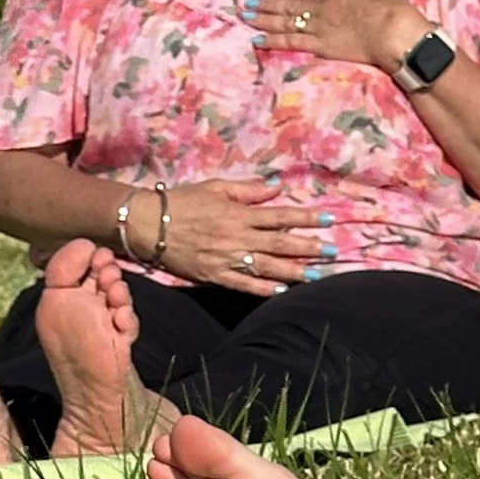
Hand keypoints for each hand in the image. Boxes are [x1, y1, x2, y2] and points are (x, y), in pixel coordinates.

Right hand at [158, 176, 333, 294]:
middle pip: (280, 244)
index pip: (280, 216)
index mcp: (238, 213)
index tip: (329, 220)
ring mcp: (226, 258)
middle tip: (332, 252)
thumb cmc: (181, 202)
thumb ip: (247, 191)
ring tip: (317, 276)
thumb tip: (276, 187)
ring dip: (294, 272)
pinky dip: (263, 288)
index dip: (306, 218)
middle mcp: (237, 236)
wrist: (147, 224)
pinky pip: (243, 284)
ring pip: (267, 267)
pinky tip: (282, 291)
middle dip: (309, 248)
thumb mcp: (215, 188)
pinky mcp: (214, 275)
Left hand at [243, 0, 419, 74]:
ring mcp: (319, 26)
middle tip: (248, 2)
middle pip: (289, 5)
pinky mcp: (320, 45)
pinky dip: (272, 40)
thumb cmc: (396, 12)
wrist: (396, 32)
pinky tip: (256, 39)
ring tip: (246, 16)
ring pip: (284, 21)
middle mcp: (322, 8)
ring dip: (264, 19)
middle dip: (267, 4)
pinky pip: (290, 41)